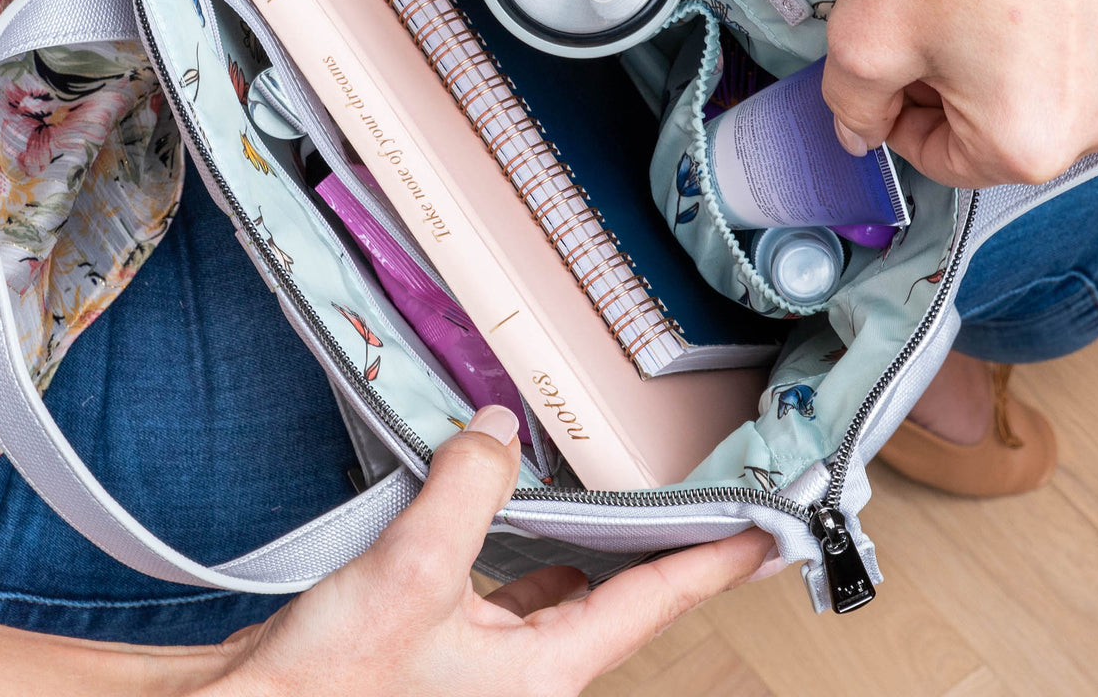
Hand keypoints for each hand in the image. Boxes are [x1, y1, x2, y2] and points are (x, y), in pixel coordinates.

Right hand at [207, 406, 774, 696]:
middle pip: (615, 589)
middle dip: (654, 540)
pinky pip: (504, 572)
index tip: (765, 531)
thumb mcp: (414, 572)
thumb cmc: (332, 686)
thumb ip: (467, 488)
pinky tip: (504, 493)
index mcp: (543, 668)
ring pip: (556, 578)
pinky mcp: (447, 630)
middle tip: (697, 490)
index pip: (652, 602)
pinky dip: (512, 529)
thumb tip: (499, 427)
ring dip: (580, 531)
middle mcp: (527, 665)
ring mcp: (487, 652)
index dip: (713, 561)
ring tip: (611, 481)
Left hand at [710, 0, 1097, 189]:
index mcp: (1032, 141)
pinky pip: (1055, 36)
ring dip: (972, 49)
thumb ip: (852, 108)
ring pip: (1020, 78)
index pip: (938, 162)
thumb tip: (860, 133)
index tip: (874, 76)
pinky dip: (1015, 14)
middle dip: (934, 83)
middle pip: (987, 123)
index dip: (890, 118)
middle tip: (905, 24)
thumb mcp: (862, 43)